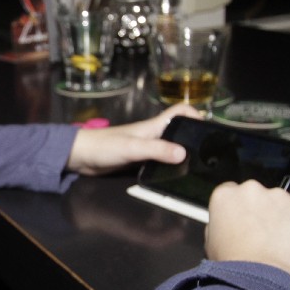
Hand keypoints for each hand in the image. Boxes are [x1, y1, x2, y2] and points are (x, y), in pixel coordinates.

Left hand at [66, 104, 201, 175]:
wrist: (79, 156)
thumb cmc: (105, 146)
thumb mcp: (133, 148)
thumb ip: (156, 150)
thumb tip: (184, 154)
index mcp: (154, 126)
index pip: (180, 112)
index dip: (196, 115)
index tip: (209, 130)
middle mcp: (153, 135)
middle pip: (179, 131)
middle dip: (194, 139)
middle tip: (210, 155)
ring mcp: (146, 148)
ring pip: (171, 147)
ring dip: (183, 155)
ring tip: (199, 169)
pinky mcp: (139, 161)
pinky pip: (160, 161)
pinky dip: (170, 166)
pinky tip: (176, 178)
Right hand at [204, 180, 289, 284]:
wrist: (261, 279)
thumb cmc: (235, 267)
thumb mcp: (211, 244)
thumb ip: (221, 225)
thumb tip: (229, 226)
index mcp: (225, 196)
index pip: (232, 192)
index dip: (241, 209)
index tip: (245, 222)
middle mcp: (251, 190)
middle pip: (259, 195)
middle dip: (263, 211)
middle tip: (263, 236)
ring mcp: (279, 196)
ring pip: (283, 203)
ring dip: (283, 218)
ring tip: (280, 244)